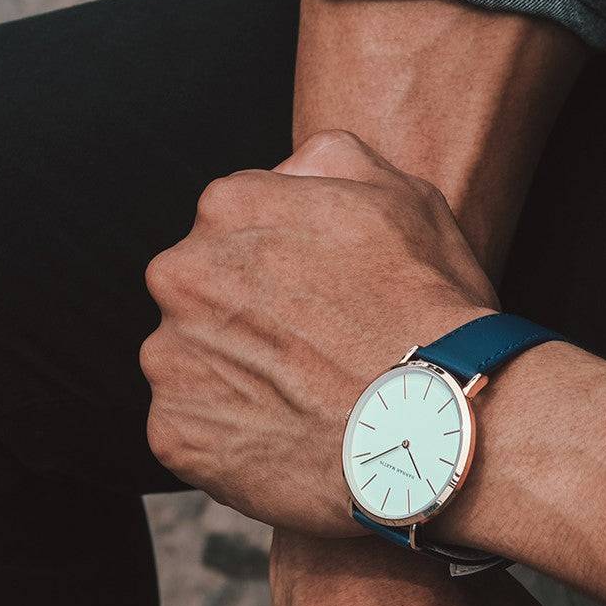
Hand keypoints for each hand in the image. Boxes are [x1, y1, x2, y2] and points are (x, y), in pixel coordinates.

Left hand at [141, 131, 497, 535]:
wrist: (434, 427)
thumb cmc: (429, 317)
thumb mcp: (406, 198)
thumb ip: (329, 165)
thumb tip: (288, 174)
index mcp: (230, 209)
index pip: (231, 231)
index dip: (280, 271)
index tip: (314, 304)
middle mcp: (182, 275)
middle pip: (202, 296)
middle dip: (246, 323)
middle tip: (310, 357)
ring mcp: (171, 359)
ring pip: (191, 365)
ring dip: (234, 380)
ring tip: (302, 405)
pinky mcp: (175, 434)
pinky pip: (190, 431)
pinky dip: (225, 440)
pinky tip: (282, 440)